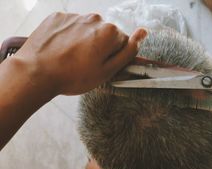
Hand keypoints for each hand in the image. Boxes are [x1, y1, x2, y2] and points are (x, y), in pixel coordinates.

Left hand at [14, 12, 146, 95]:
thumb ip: (128, 52)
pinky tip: (62, 50)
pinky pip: (71, 26)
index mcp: (109, 32)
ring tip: (72, 58)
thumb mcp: (107, 71)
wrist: (37, 72)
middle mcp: (94, 18)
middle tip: (86, 64)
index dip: (114, 56)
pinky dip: (69, 36)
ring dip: (85, 41)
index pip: (123, 42)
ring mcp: (74, 16)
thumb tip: (142, 33)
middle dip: (100, 47)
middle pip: (105, 33)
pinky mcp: (58, 17)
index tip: (102, 66)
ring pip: (88, 29)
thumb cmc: (74, 76)